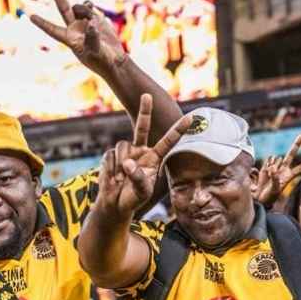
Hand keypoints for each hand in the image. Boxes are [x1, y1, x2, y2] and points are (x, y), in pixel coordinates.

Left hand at [30, 0, 125, 73]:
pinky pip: (89, 6)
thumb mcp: (96, 52)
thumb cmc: (102, 61)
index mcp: (70, 39)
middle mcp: (74, 29)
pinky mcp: (95, 18)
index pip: (53, 30)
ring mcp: (84, 22)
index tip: (30, 16)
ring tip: (92, 22)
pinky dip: (90, 6)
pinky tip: (93, 12)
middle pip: (64, 10)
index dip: (42, 23)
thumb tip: (90, 24)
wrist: (113, 60)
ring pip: (80, 8)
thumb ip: (92, 38)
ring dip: (85, 10)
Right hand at [94, 95, 191, 219]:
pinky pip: (111, 156)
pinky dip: (111, 170)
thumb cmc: (133, 199)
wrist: (114, 204)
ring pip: (122, 147)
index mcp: (154, 158)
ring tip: (120, 180)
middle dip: (144, 111)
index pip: (168, 142)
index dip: (178, 130)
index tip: (190, 118)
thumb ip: (138, 177)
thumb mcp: (142, 192)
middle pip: (142, 127)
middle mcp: (141, 151)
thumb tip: (127, 162)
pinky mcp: (111, 156)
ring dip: (121, 165)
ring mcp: (126, 152)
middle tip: (147, 95)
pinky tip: (113, 179)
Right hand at [254, 134, 300, 206]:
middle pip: (291, 154)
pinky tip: (266, 172)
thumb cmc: (270, 196)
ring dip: (273, 165)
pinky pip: (269, 159)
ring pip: (277, 158)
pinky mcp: (267, 165)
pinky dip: (267, 164)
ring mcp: (276, 166)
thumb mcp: (275, 189)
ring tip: (270, 175)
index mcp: (289, 175)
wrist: (260, 196)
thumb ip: (275, 179)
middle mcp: (284, 169)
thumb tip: (273, 169)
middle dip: (296, 145)